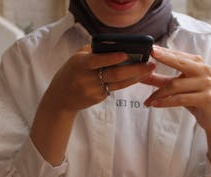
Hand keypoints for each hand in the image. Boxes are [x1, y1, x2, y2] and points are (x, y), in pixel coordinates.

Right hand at [39, 45, 155, 114]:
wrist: (60, 98)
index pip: (98, 60)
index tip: (127, 54)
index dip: (112, 58)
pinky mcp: (98, 98)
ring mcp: (93, 90)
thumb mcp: (75, 59)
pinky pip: (115, 88)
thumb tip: (114, 44)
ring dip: (136, 77)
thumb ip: (92, 51)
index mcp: (79, 64)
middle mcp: (86, 78)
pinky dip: (127, 82)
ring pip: (119, 83)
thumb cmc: (70, 73)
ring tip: (149, 70)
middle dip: (135, 69)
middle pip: (114, 74)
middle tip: (150, 64)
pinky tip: (137, 77)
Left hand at [142, 45, 210, 134]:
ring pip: (176, 85)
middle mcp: (204, 70)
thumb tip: (142, 74)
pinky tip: (155, 104)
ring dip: (158, 93)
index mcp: (198, 64)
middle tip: (147, 59)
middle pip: (179, 63)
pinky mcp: (206, 98)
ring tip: (147, 100)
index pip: (177, 55)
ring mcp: (206, 83)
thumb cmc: (195, 100)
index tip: (149, 48)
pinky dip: (165, 102)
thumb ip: (160, 80)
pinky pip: (181, 99)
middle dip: (163, 59)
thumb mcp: (176, 88)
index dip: (163, 52)